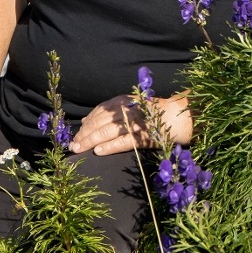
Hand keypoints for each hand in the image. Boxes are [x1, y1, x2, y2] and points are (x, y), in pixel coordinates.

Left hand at [69, 93, 191, 155]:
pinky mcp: (144, 137)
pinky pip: (123, 142)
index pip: (100, 112)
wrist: (178, 117)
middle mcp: (128, 110)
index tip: (76, 134)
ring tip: (79, 149)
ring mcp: (136, 123)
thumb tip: (85, 121)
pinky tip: (98, 152)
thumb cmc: (152, 113)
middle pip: (100, 122)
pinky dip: (110, 146)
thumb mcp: (130, 105)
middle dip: (85, 134)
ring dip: (91, 141)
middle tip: (73, 145)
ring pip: (107, 132)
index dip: (86, 123)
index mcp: (124, 101)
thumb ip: (110, 111)